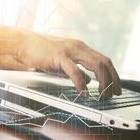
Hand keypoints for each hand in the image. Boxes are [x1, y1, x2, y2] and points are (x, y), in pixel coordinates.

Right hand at [0, 26, 121, 97]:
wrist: (23, 44)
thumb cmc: (41, 53)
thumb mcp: (64, 63)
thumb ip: (77, 70)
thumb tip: (88, 81)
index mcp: (81, 48)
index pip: (104, 60)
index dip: (113, 75)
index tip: (116, 87)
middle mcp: (79, 47)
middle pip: (104, 62)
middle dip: (112, 80)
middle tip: (113, 94)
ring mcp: (69, 50)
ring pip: (96, 64)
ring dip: (103, 81)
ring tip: (102, 95)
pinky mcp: (59, 56)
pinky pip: (75, 70)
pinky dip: (81, 83)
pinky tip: (83, 92)